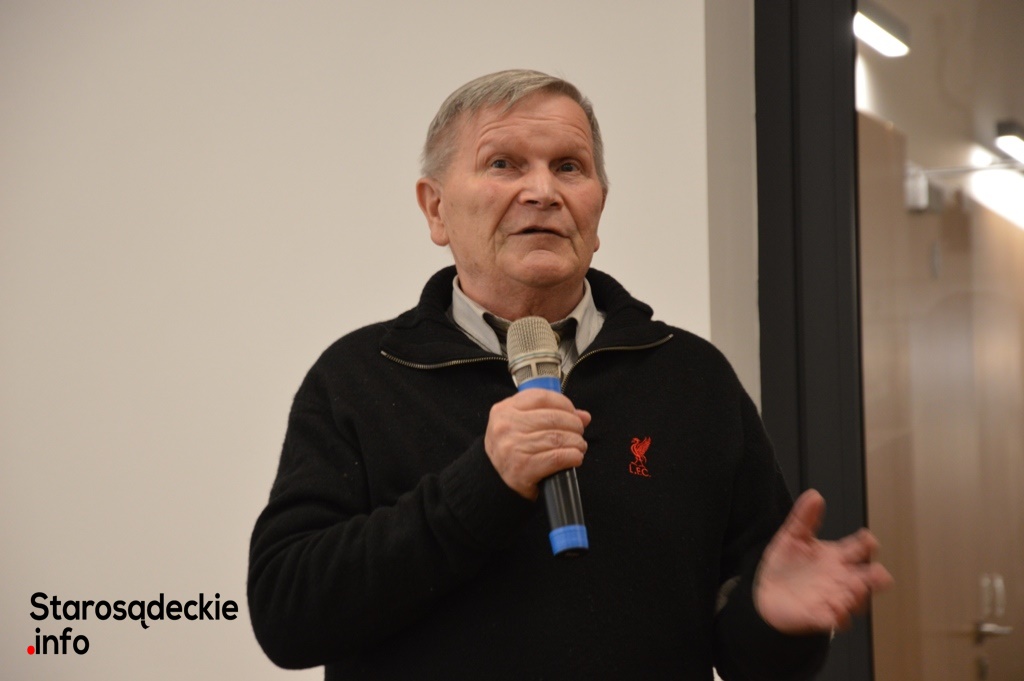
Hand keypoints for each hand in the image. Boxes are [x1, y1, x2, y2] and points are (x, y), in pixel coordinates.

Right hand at [484, 389, 590, 499]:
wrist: (492, 480)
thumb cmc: (511, 449)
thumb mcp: (520, 425)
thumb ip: (548, 414)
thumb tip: (583, 416)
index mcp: (504, 410)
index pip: (542, 397)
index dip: (565, 404)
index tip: (574, 414)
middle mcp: (506, 426)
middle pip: (553, 418)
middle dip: (574, 425)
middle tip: (579, 433)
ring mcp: (513, 447)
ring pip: (557, 438)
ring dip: (576, 442)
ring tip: (579, 446)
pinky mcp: (522, 468)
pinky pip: (556, 458)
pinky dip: (572, 457)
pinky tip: (575, 458)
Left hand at [754, 489, 893, 633]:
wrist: (766, 593)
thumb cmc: (785, 566)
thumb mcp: (792, 537)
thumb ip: (804, 517)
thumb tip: (814, 495)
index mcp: (837, 557)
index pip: (860, 549)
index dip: (866, 543)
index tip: (867, 539)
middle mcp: (840, 579)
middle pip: (867, 578)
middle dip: (876, 577)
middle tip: (880, 575)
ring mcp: (833, 598)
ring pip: (855, 600)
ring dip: (858, 597)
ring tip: (855, 589)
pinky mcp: (820, 616)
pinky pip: (833, 620)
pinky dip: (837, 618)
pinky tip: (835, 613)